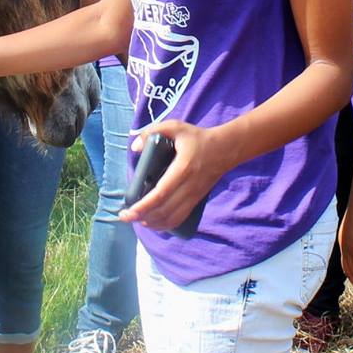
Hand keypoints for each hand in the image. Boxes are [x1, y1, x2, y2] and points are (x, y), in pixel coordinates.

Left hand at [118, 119, 234, 232]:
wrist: (226, 149)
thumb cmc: (198, 138)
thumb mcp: (176, 127)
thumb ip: (153, 131)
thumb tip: (134, 147)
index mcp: (183, 169)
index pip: (161, 194)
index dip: (143, 206)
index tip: (128, 211)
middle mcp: (189, 186)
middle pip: (164, 210)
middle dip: (142, 217)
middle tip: (125, 216)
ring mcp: (194, 196)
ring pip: (172, 218)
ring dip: (153, 223)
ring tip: (136, 219)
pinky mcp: (196, 200)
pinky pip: (180, 218)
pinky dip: (165, 225)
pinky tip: (153, 223)